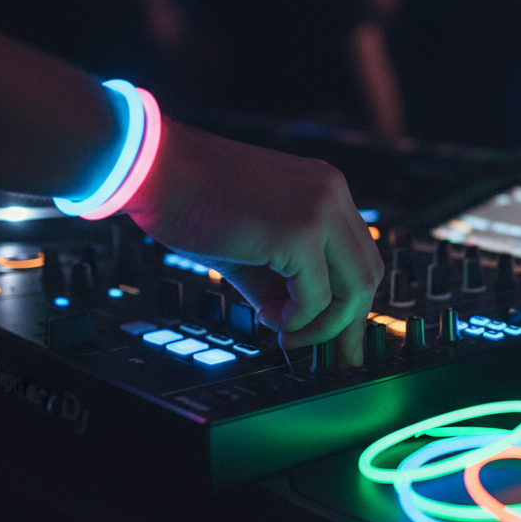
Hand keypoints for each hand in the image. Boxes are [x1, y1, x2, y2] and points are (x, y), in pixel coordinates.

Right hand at [124, 120, 383, 365]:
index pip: (361, 255)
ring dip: (320, 325)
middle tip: (320, 350)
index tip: (337, 337)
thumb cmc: (193, 202)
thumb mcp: (254, 245)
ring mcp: (321, 210)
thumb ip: (285, 278)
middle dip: (347, 323)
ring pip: (354, 289)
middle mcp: (333, 194)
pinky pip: (316, 297)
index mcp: (326, 190)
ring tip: (281, 330)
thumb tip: (301, 323)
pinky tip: (266, 315)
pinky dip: (295, 318)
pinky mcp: (300, 232)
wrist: (153, 171)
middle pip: (368, 275)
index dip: (352, 301)